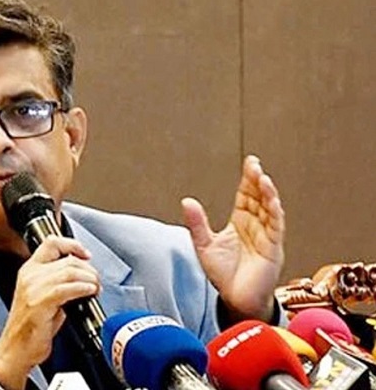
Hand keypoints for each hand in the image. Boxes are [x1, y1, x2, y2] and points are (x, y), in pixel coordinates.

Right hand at [0, 236, 99, 389]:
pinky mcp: (39, 303)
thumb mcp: (43, 297)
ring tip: (95, 288)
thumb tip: (82, 277)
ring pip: (69, 272)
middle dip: (88, 269)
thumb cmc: (30, 328)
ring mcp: (33, 288)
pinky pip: (67, 288)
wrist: (15, 350)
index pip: (51, 243)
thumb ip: (58, 282)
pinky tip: (89, 293)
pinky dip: (83, 288)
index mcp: (29, 270)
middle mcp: (30, 276)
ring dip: (89, 279)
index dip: (73, 245)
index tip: (86, 255)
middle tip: (96, 281)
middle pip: (67, 259)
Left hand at [181, 155, 284, 321]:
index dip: (248, 179)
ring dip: (268, 194)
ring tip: (263, 179)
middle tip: (254, 166)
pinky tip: (272, 201)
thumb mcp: (204, 246)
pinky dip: (275, 213)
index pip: (246, 195)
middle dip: (258, 181)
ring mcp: (266, 236)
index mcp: (241, 222)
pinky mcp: (273, 249)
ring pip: (270, 209)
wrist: (235, 300)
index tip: (250, 162)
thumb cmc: (224, 275)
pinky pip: (276, 227)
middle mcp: (256, 226)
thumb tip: (187, 201)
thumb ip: (196, 224)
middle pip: (259, 198)